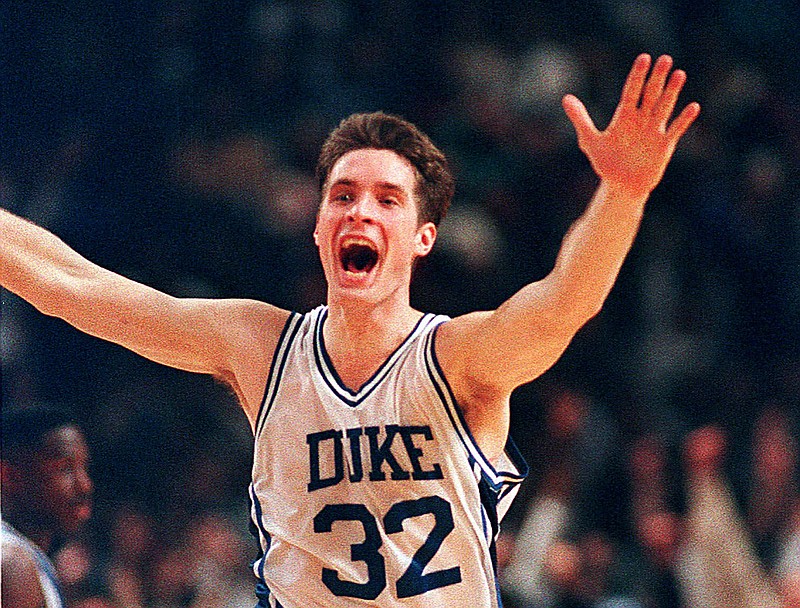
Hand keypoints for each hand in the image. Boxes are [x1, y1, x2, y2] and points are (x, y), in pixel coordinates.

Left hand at [562, 54, 699, 196]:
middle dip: (657, 78)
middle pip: (650, 95)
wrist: (622, 185)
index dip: (637, 76)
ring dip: (672, 92)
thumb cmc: (606, 162)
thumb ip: (580, 118)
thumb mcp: (590, 141)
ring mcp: (654, 131)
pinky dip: (683, 120)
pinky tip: (693, 107)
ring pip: (664, 107)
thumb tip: (565, 97)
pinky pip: (675, 130)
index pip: (631, 91)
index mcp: (624, 117)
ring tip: (679, 74)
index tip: (644, 58)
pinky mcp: (664, 145)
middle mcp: (641, 120)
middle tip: (665, 58)